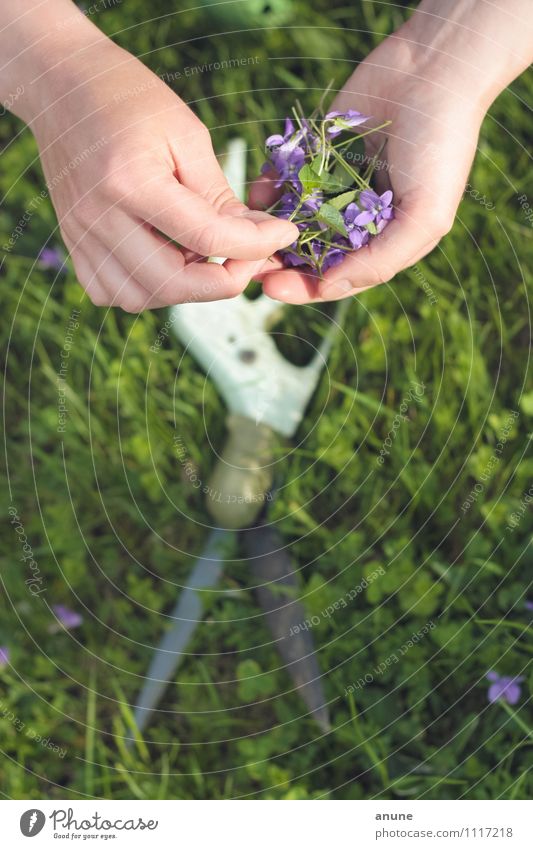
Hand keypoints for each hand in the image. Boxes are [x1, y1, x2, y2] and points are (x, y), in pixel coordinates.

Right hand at [21, 23, 297, 309]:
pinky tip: (168, 262)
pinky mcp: (73, 245)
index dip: (255, 245)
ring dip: (186, 290)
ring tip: (204, 255)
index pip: (205, 236)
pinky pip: (113, 293)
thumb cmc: (130, 100)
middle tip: (248, 258)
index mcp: (130, 180)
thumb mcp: (186, 135)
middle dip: (223, 281)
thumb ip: (219, 195)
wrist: (61, 87)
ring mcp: (80, 235)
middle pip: (172, 283)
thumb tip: (258, 240)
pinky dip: (148, 290)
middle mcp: (99, 216)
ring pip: (141, 297)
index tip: (284, 234)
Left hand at [251, 0, 531, 302]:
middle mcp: (357, 218)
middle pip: (310, 254)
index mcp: (384, 241)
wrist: (433, 71)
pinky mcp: (318, 153)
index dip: (306, 288)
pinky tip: (258, 191)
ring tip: (245, 230)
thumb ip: (380, 260)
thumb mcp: (424, 216)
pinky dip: (270, 186)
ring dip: (268, 228)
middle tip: (250, 267)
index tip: (273, 289)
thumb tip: (330, 288)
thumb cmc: (440, 149)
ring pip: (293, 218)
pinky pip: (287, 177)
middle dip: (280, 263)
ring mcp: (335, 185)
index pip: (339, 277)